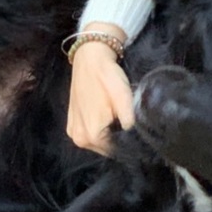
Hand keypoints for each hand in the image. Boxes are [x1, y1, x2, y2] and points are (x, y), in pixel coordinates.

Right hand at [66, 22, 133, 154]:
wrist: (89, 60)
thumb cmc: (108, 78)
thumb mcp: (125, 99)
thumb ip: (131, 123)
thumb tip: (138, 139)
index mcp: (92, 135)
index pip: (118, 151)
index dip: (131, 143)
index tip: (140, 134)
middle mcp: (79, 139)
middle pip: (108, 148)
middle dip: (120, 139)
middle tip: (129, 123)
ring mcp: (73, 133)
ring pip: (99, 143)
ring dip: (110, 134)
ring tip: (119, 118)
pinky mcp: (71, 125)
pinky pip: (90, 135)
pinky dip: (100, 129)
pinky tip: (107, 116)